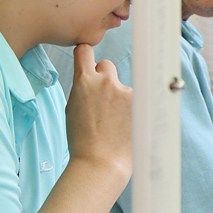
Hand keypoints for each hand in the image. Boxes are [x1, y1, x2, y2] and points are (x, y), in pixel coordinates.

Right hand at [65, 43, 132, 186]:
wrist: (101, 162)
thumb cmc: (83, 141)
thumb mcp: (72, 109)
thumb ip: (82, 89)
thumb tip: (90, 78)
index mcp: (84, 81)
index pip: (85, 50)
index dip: (86, 56)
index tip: (89, 62)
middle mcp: (105, 81)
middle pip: (106, 65)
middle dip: (104, 78)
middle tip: (104, 100)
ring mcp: (125, 91)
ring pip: (122, 86)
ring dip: (120, 97)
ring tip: (115, 122)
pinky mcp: (140, 103)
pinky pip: (136, 99)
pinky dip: (132, 109)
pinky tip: (127, 125)